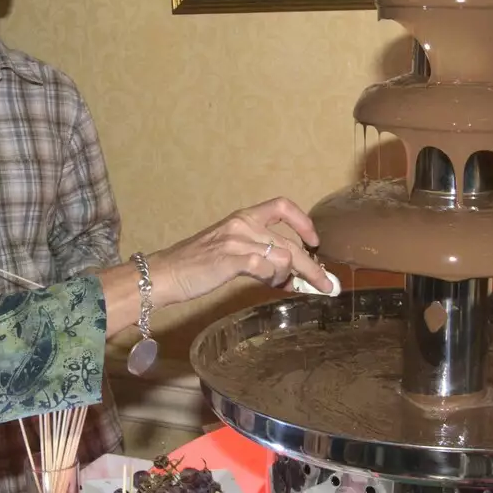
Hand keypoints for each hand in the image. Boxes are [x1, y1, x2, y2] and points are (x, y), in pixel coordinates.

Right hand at [145, 197, 333, 307]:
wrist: (166, 274)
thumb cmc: (195, 266)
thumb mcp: (228, 251)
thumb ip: (257, 256)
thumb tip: (287, 274)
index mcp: (242, 217)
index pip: (281, 206)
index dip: (303, 222)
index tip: (314, 241)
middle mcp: (242, 224)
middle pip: (290, 242)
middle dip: (312, 267)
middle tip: (326, 284)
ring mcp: (237, 240)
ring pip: (284, 255)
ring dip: (289, 276)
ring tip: (281, 286)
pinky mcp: (231, 258)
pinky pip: (267, 267)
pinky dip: (274, 279)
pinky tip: (270, 286)